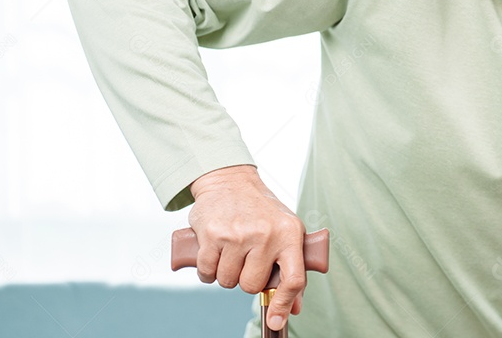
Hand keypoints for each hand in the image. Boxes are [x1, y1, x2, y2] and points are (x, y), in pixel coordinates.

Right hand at [187, 164, 307, 331]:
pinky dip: (207, 270)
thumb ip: (291, 268)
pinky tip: (215, 252)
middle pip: (251, 286)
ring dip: (225, 273)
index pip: (294, 279)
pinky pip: (207, 273)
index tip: (276, 320)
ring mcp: (238, 235)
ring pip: (227, 281)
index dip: (285, 304)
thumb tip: (294, 308)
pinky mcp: (212, 234)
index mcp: (289, 234)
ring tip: (231, 251)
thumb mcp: (285, 231)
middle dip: (245, 279)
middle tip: (246, 259)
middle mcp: (265, 234)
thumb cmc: (261, 211)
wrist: (230, 180)